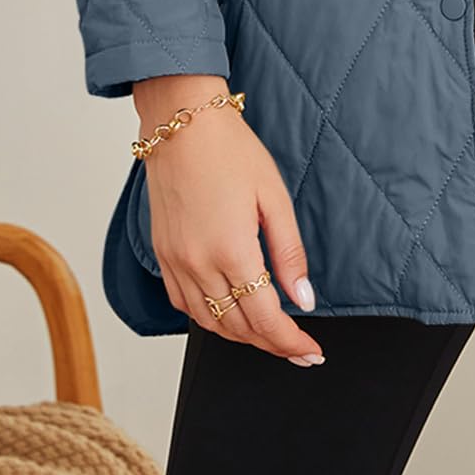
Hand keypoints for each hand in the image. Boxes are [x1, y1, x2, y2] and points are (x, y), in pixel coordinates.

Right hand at [134, 78, 324, 363]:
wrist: (182, 123)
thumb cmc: (229, 150)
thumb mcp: (273, 196)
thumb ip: (289, 253)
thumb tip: (304, 298)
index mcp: (231, 251)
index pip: (265, 319)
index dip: (291, 343)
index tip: (311, 351)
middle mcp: (198, 264)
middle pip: (239, 328)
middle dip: (272, 345)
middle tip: (299, 349)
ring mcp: (176, 262)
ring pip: (210, 324)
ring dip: (242, 336)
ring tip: (270, 335)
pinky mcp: (163, 255)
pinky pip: (184, 306)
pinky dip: (210, 319)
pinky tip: (228, 314)